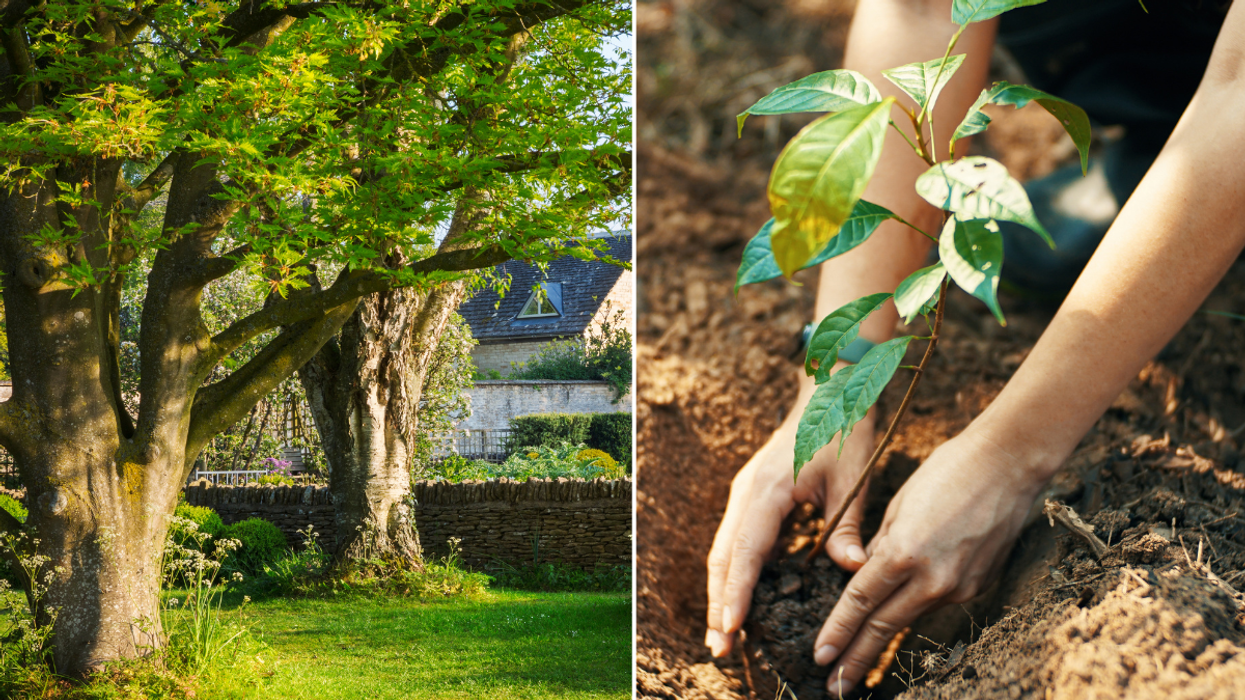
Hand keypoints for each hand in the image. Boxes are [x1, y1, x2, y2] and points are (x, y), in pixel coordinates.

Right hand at [705, 376, 876, 657]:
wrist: (830, 392)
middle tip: (719, 649)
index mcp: (768, 490)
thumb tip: (853, 569)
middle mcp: (747, 493)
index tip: (730, 628)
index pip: (746, 551)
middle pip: (723, 557)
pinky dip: (735, 573)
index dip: (736, 593)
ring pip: (724, 551)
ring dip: (722, 591)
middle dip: (719, 604)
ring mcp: (745, 494)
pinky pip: (737, 540)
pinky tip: (741, 600)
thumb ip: (847, 527)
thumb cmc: (843, 431)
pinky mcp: (752, 497)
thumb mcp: (852, 480)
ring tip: (723, 634)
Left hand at [812, 427, 1048, 695]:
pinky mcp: (978, 586)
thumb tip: (864, 573)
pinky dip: (915, 608)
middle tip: (834, 687)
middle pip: (883, 626)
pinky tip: (900, 616)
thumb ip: (880, 547)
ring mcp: (959, 586)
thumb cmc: (947, 471)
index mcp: (904, 552)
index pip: (860, 602)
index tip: (820, 656)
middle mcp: (933, 578)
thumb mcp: (899, 505)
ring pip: (910, 616)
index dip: (838, 632)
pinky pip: (936, 602)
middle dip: (855, 659)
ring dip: (883, 640)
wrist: (1009, 464)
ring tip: (858, 665)